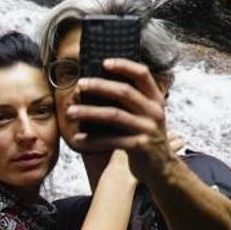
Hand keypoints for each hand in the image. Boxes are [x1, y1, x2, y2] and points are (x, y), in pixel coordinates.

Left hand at [69, 59, 171, 178]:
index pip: (142, 74)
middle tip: (80, 85)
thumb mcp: (144, 115)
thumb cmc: (144, 136)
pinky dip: (92, 139)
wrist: (160, 166)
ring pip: (113, 115)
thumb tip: (95, 85)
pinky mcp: (140, 146)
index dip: (124, 65)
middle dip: (99, 86)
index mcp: (155, 98)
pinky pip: (111, 140)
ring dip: (88, 112)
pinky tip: (77, 139)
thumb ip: (129, 101)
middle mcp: (154, 111)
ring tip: (70, 112)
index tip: (104, 62)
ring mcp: (148, 128)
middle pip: (124, 92)